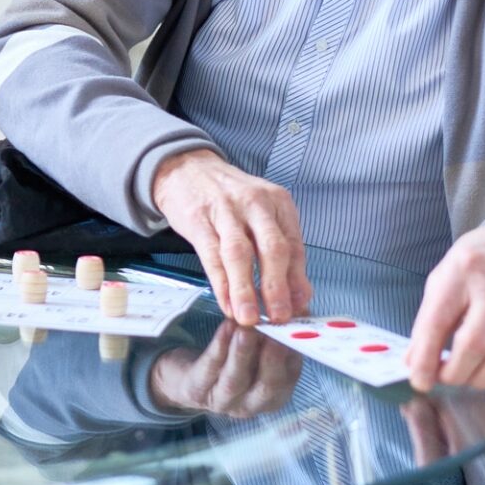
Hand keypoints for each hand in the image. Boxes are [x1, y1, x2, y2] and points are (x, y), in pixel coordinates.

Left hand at [148, 322, 302, 417]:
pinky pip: (210, 368)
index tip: (294, 326)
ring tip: (248, 329)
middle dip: (272, 360)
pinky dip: (220, 346)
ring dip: (243, 353)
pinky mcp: (197, 390)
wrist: (189, 380)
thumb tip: (297, 308)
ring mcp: (224, 401)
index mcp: (275, 394)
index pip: (290, 375)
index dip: (293, 352)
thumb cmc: (231, 361)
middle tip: (275, 334)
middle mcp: (253, 404)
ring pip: (235, 380)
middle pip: (267, 386)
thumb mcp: (257, 352)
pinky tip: (226, 326)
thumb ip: (275, 336)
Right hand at [151, 149, 313, 326]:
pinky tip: (226, 302)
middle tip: (278, 315)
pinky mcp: (198, 219)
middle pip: (271, 247)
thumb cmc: (229, 196)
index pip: (293, 245)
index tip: (296, 307)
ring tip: (248, 316)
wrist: (186, 167)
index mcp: (277, 201)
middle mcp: (254, 203)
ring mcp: (224, 210)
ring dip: (245, 289)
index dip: (296, 280)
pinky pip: (211, 255)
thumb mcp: (261, 214)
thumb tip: (298, 295)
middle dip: (276, 286)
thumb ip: (282, 251)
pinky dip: (220, 283)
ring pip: (239, 253)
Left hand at [406, 221, 484, 391]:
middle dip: (456, 373)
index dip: (426, 357)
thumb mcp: (445, 276)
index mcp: (461, 271)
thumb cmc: (478, 261)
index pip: (438, 321)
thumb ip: (429, 317)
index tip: (419, 380)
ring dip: (481, 378)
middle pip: (475, 344)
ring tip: (467, 379)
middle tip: (445, 380)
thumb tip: (415, 361)